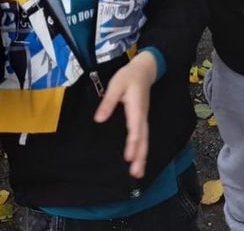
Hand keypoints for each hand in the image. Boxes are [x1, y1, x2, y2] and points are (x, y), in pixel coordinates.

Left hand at [93, 50, 157, 177]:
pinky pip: (143, 137)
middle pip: (143, 139)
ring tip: (138, 172)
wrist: (144, 69)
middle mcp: (142, 116)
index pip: (135, 129)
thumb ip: (108, 102)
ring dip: (142, 156)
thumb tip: (99, 118)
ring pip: (144, 140)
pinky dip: (141, 149)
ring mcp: (143, 118)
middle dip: (140, 157)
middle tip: (136, 173)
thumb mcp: (116, 85)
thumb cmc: (129, 76)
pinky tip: (138, 158)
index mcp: (136, 108)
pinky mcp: (141, 119)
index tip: (128, 157)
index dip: (132, 144)